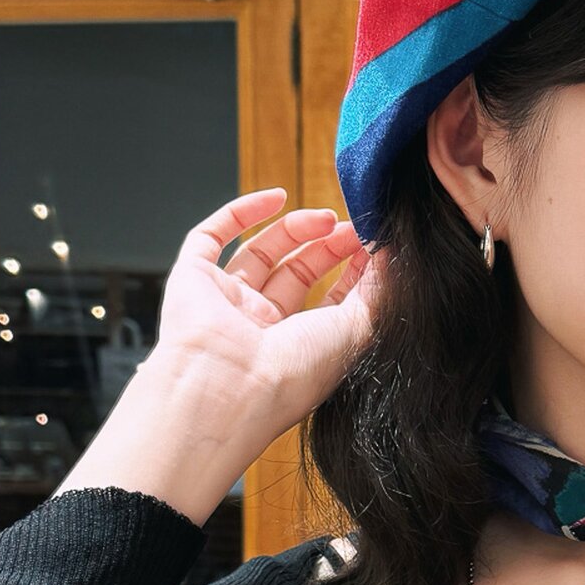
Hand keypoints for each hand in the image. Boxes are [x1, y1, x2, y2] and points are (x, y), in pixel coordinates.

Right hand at [151, 186, 380, 441]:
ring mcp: (226, 303)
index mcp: (299, 349)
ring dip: (295, 229)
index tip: (376, 247)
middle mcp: (261, 328)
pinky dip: (241, 213)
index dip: (354, 272)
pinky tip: (276, 197)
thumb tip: (393, 258)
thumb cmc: (294, 373)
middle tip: (353, 228)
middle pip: (297, 274)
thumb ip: (379, 292)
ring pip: (261, 254)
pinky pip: (211, 238)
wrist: (229, 387)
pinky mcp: (191, 280)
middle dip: (328, 247)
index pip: (330, 302)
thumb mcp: (357, 330)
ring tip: (327, 217)